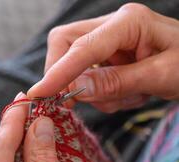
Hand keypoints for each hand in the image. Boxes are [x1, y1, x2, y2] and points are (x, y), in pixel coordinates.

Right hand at [28, 3, 178, 112]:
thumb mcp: (160, 76)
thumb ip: (117, 82)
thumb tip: (76, 90)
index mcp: (128, 22)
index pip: (81, 46)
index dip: (58, 72)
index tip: (38, 94)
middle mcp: (112, 25)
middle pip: (65, 44)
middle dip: (65, 75)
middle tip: (76, 101)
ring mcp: (107, 39)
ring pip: (74, 64)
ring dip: (92, 89)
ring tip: (126, 96)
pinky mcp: (106, 55)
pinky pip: (87, 75)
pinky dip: (101, 93)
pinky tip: (126, 93)